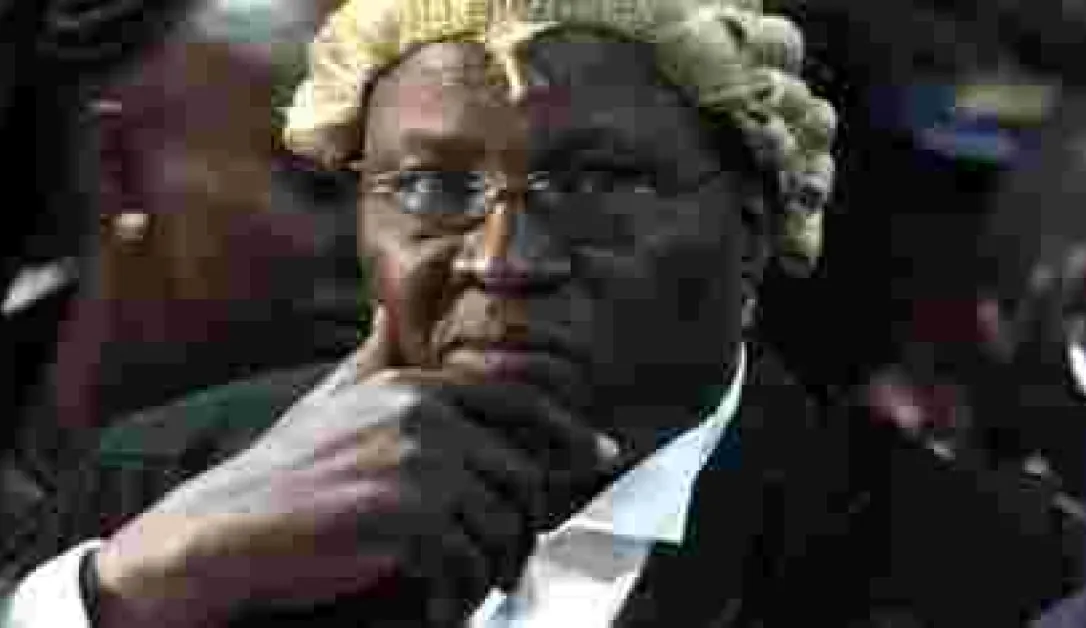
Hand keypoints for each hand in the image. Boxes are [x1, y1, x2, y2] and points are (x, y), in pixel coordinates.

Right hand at [93, 308, 619, 625]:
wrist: (225, 529)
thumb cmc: (283, 472)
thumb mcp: (328, 399)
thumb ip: (369, 358)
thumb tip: (385, 313)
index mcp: (413, 387)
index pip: (517, 401)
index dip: (567, 429)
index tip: (600, 456)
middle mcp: (423, 415)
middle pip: (521, 471)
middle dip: (525, 521)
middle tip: (511, 558)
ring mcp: (418, 463)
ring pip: (503, 519)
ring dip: (495, 562)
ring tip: (474, 583)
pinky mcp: (408, 515)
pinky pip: (469, 557)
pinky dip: (463, 587)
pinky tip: (442, 599)